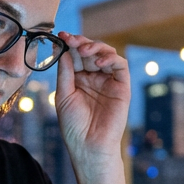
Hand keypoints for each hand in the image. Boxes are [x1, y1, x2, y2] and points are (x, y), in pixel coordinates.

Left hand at [55, 33, 129, 174]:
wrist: (88, 146)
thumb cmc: (74, 126)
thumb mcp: (64, 95)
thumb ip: (65, 72)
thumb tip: (64, 49)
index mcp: (78, 79)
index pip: (75, 56)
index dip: (69, 45)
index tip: (61, 36)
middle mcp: (94, 78)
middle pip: (90, 52)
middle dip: (81, 42)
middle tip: (71, 39)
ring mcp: (108, 81)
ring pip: (106, 54)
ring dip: (95, 47)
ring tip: (84, 50)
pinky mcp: (122, 87)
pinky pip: (120, 66)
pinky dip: (110, 58)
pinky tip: (97, 61)